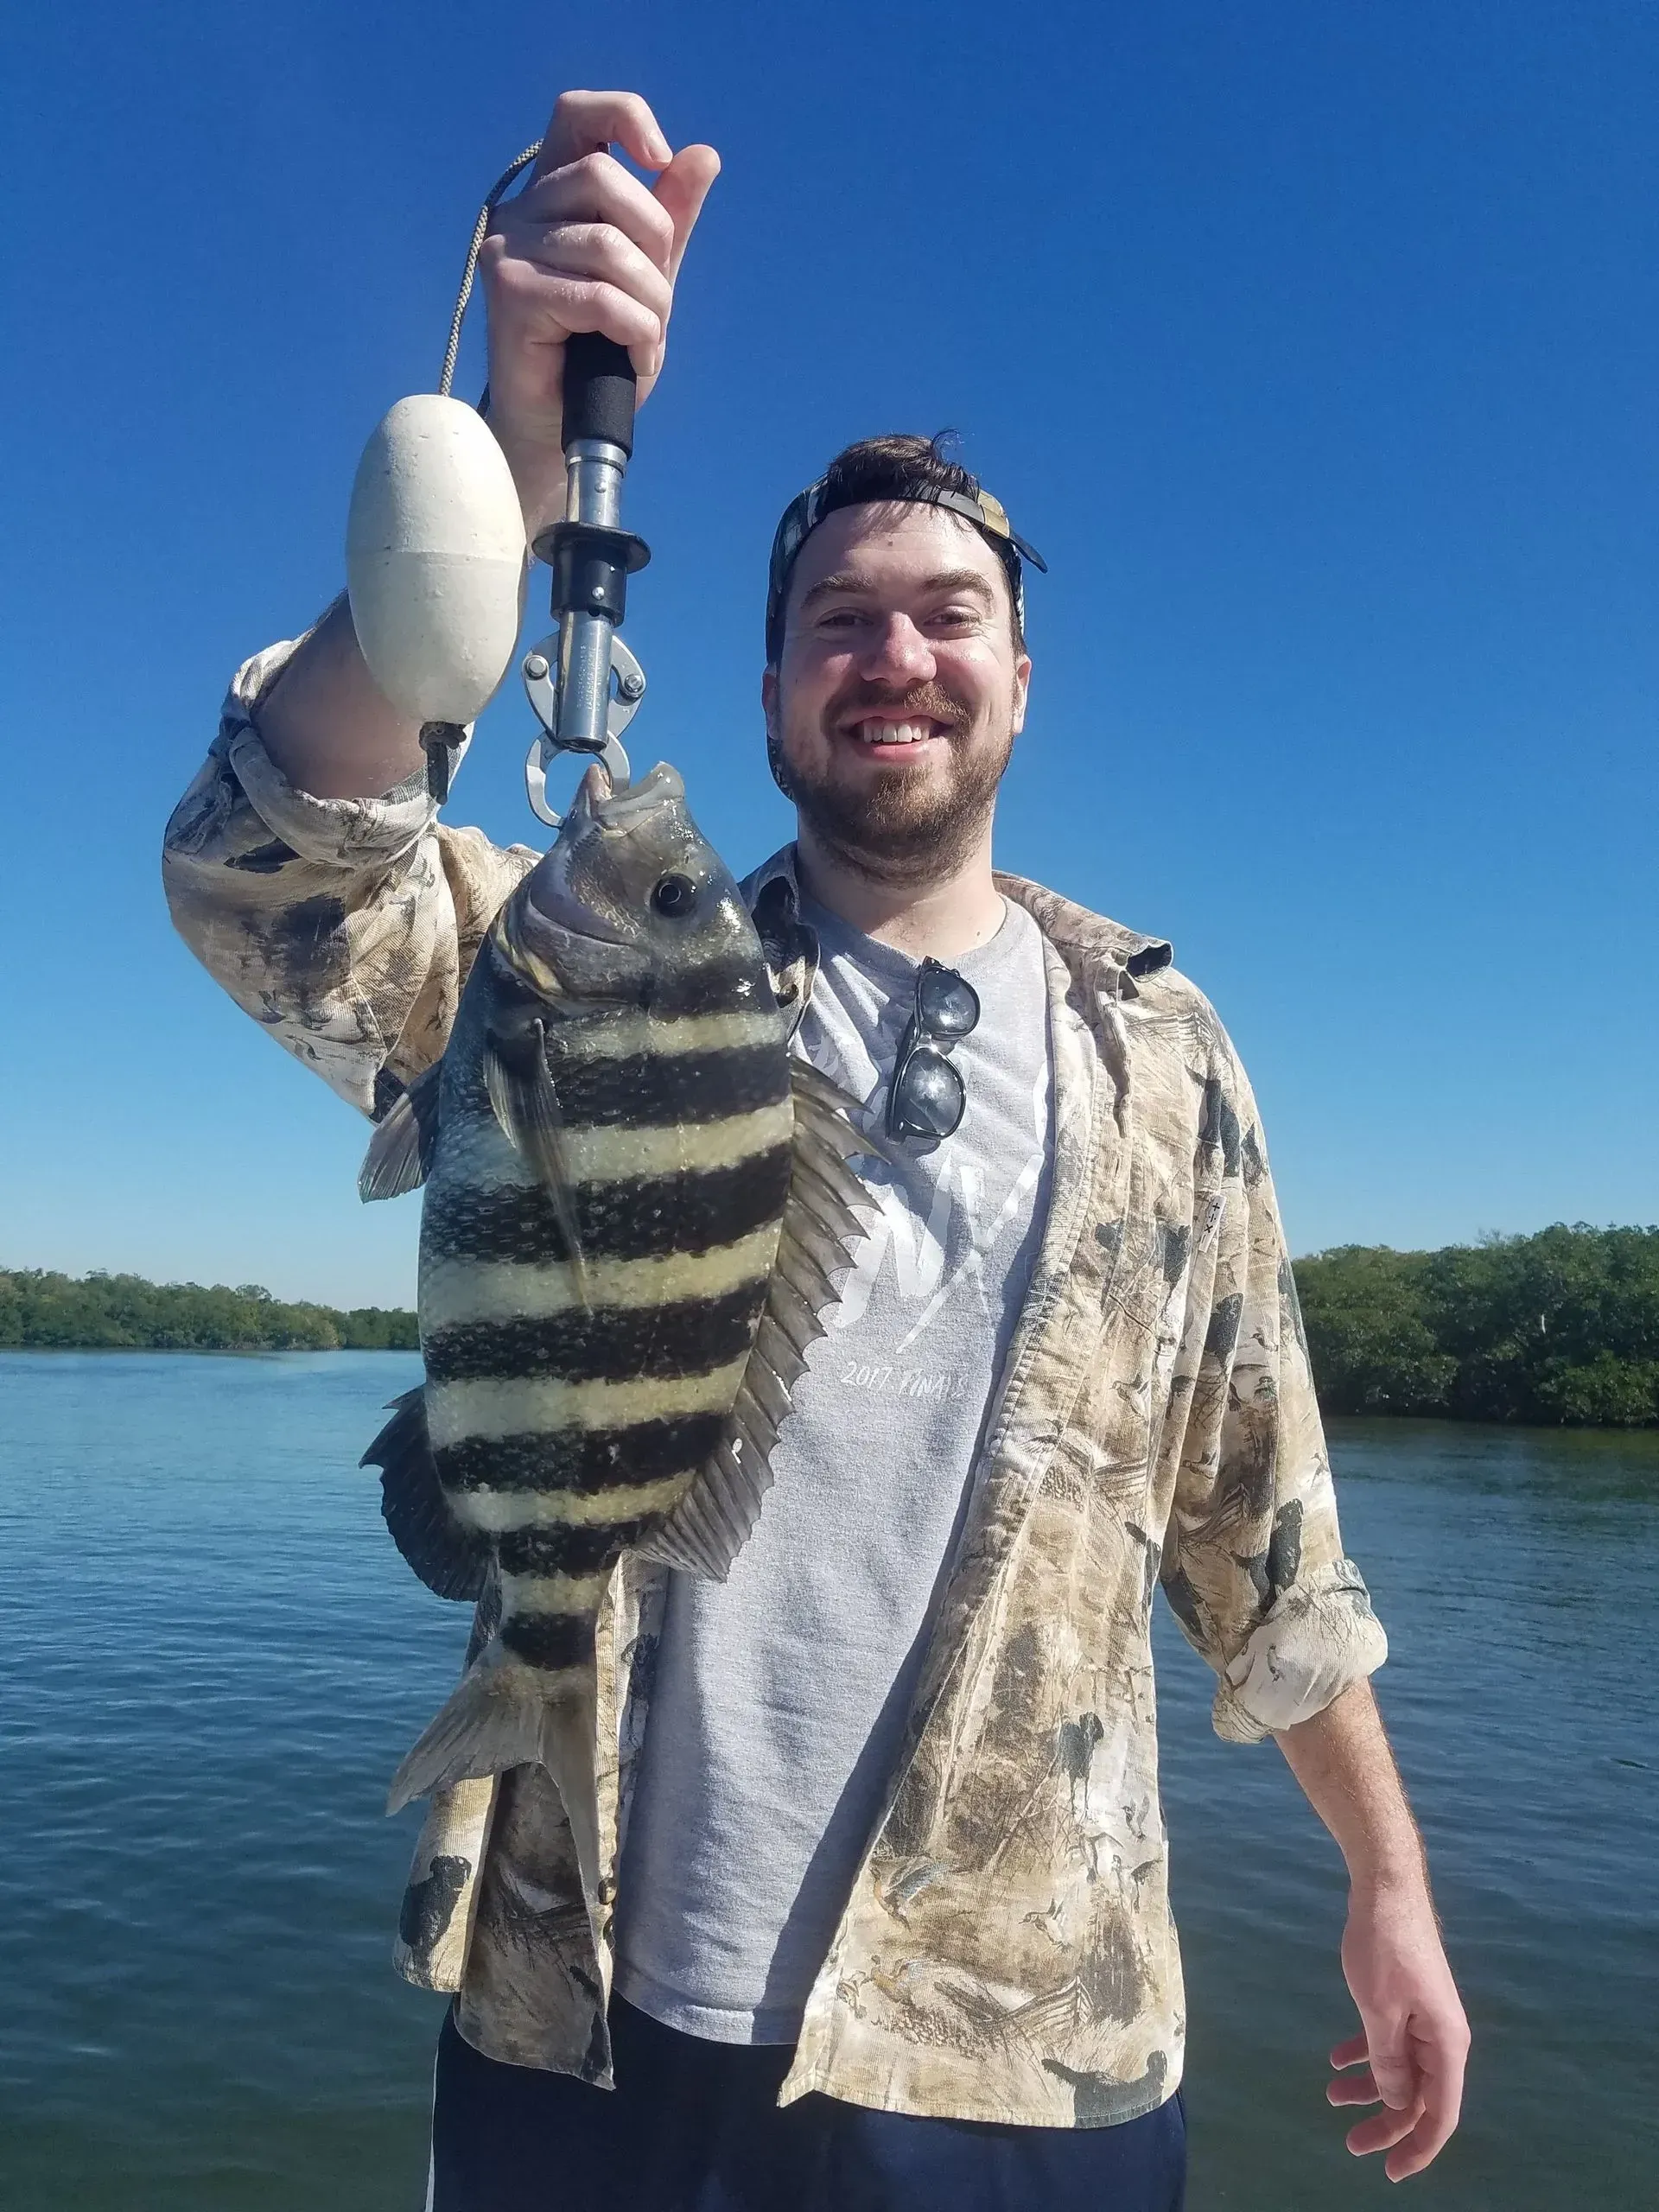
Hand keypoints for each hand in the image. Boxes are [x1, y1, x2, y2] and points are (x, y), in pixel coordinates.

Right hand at [480, 90, 719, 534]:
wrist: (560, 426)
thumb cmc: (597, 353)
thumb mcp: (647, 277)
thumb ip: (670, 218)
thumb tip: (703, 156)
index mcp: (554, 193)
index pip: (580, 114)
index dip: (624, 117)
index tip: (662, 159)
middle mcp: (523, 211)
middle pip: (604, 179)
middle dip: (654, 242)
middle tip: (658, 298)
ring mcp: (509, 250)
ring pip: (607, 245)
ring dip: (649, 302)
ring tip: (645, 339)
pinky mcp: (510, 293)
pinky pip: (598, 296)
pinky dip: (634, 331)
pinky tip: (633, 356)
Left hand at [1328, 1880, 1470, 2180]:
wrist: (1385, 1888)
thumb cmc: (1385, 1948)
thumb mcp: (1379, 2011)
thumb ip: (1388, 2062)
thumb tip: (1397, 2102)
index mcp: (1446, 2043)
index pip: (1441, 2113)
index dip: (1419, 2147)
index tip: (1392, 2171)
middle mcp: (1442, 2036)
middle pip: (1418, 2096)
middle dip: (1386, 2123)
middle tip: (1350, 2143)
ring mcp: (1424, 2017)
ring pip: (1400, 2068)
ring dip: (1370, 2087)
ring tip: (1332, 2097)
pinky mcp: (1405, 1999)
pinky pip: (1388, 2039)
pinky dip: (1365, 2052)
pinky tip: (1335, 2059)